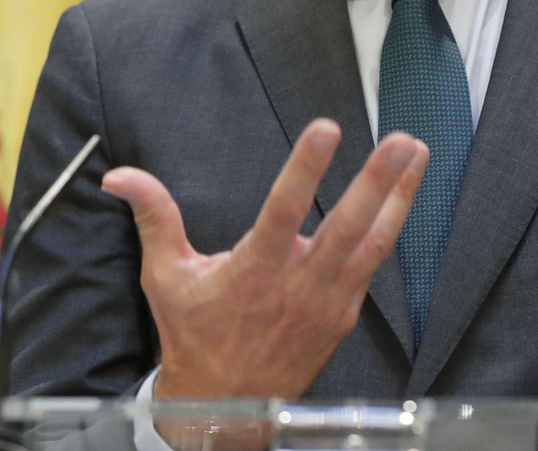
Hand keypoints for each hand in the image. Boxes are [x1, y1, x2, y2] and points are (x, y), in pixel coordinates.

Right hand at [101, 118, 428, 400]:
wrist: (225, 408)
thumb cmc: (194, 336)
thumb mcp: (166, 276)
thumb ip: (154, 217)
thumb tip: (120, 176)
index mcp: (253, 271)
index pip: (283, 210)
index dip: (306, 168)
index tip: (325, 129)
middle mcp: (297, 285)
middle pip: (346, 227)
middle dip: (376, 181)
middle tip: (399, 141)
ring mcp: (327, 301)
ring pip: (372, 243)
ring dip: (399, 197)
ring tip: (417, 153)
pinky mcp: (343, 313)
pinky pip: (373, 264)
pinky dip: (391, 227)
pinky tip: (404, 195)